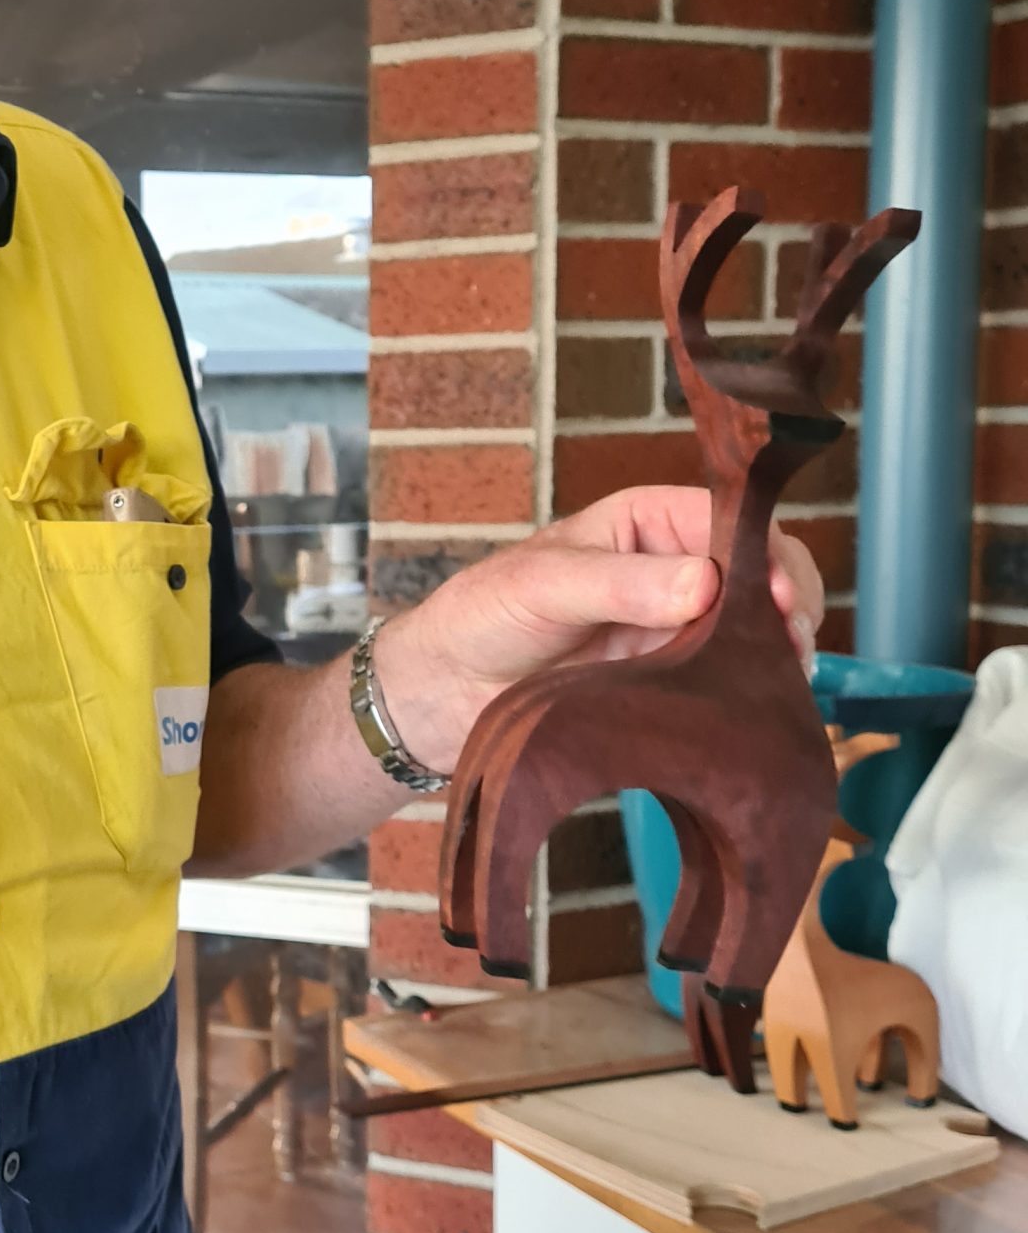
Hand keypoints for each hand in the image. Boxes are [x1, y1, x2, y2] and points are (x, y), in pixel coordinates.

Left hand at [383, 485, 823, 775]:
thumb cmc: (482, 615)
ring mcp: (675, 629)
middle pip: (758, 576)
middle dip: (786, 607)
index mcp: (647, 522)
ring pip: (749, 634)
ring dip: (772, 655)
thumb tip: (704, 585)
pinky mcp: (668, 684)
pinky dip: (745, 694)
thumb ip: (619, 584)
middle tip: (790, 651)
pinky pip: (723, 683)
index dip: (766, 553)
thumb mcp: (543, 585)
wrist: (443, 692)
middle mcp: (672, 569)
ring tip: (778, 684)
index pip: (730, 520)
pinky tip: (754, 712)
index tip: (778, 598)